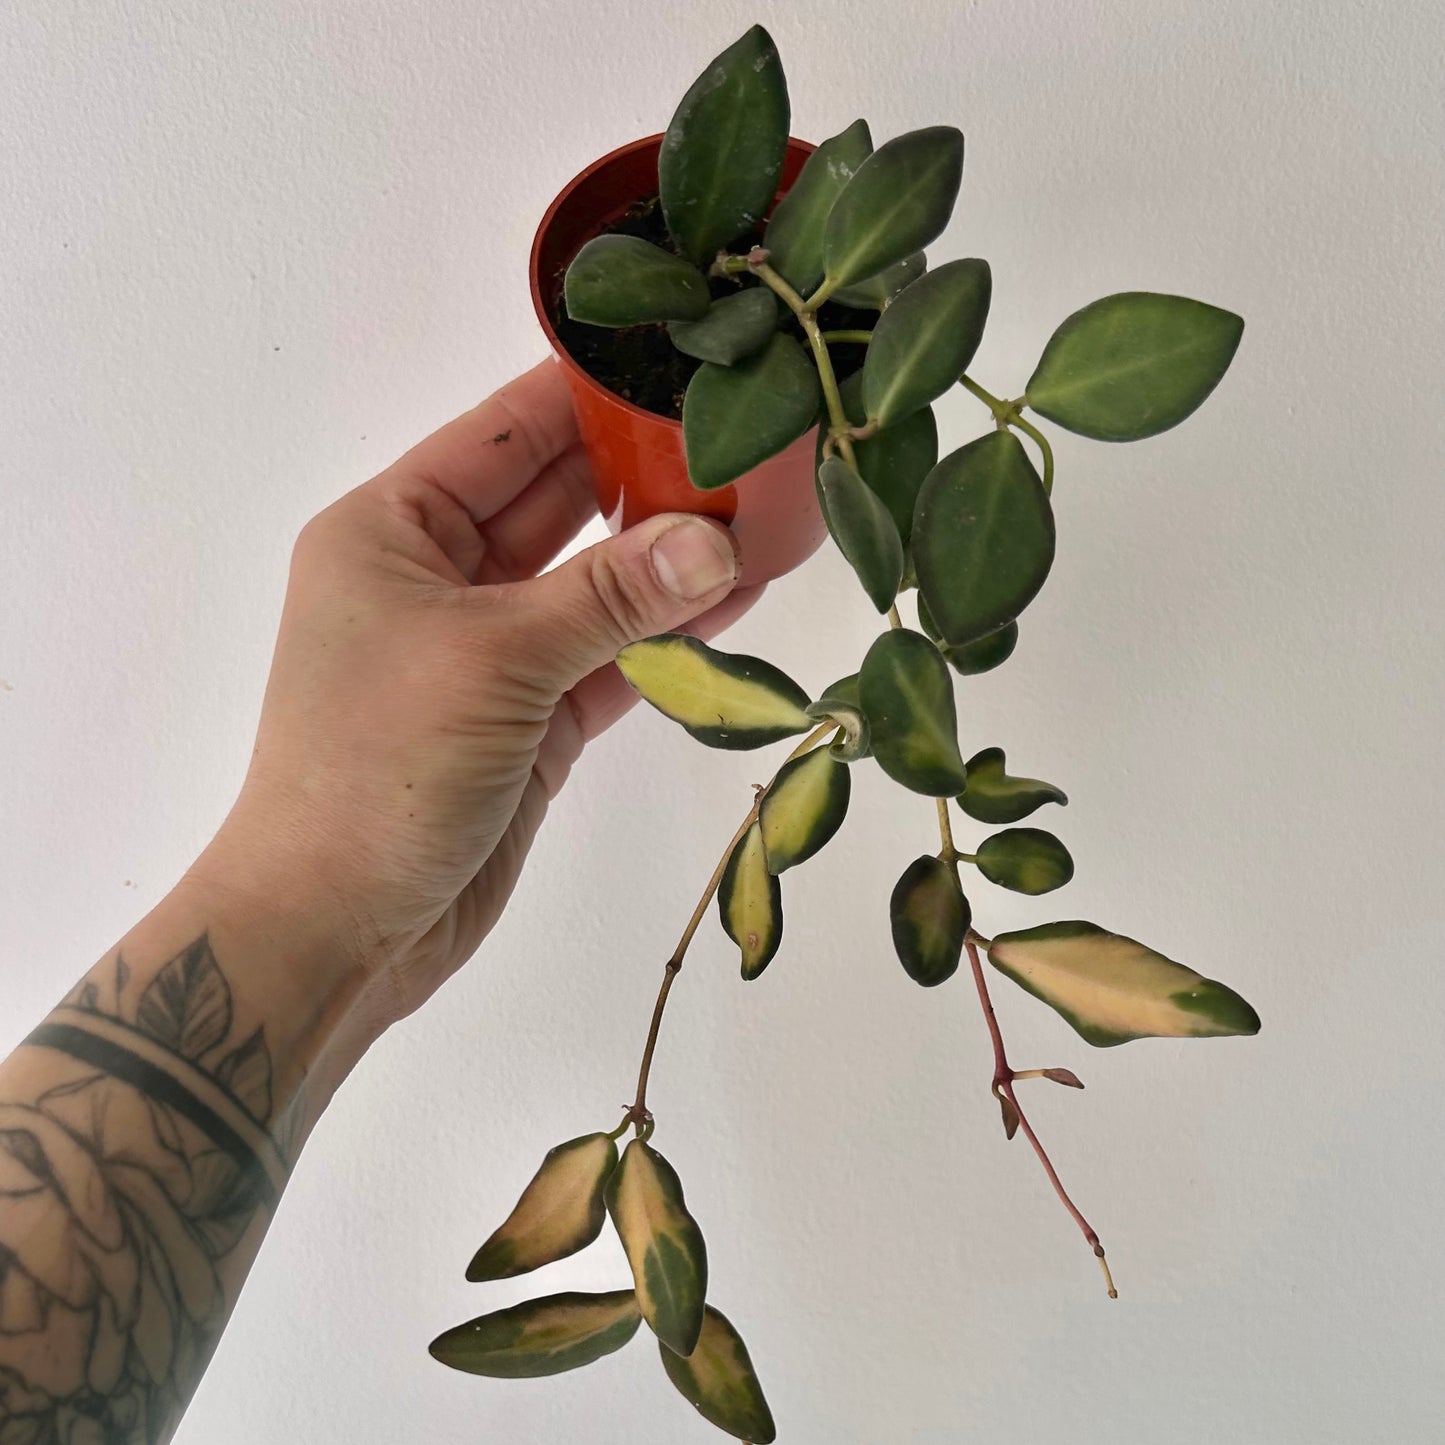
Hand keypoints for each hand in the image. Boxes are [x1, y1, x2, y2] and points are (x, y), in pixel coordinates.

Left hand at [192, 359, 757, 1041]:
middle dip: (646, 479)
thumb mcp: (494, 661)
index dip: (591, 397)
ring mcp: (490, 651)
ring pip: (593, 585)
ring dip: (667, 563)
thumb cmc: (379, 768)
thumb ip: (610, 597)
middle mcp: (439, 577)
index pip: (505, 432)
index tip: (684, 363)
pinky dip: (663, 641)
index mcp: (393, 529)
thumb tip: (720, 545)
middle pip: (559, 503)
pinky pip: (608, 660)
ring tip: (763, 524)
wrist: (338, 927)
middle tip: (747, 445)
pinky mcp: (531, 720)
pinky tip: (733, 608)